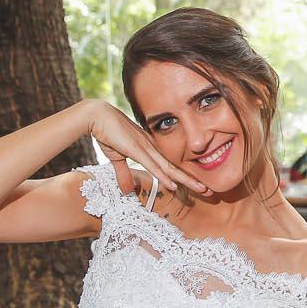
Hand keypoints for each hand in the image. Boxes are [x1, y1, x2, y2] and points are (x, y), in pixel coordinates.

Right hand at [85, 99, 205, 194]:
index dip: (183, 177)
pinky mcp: (135, 149)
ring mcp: (145, 148)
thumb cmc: (107, 133)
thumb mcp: (116, 158)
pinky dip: (163, 176)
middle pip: (176, 167)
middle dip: (192, 180)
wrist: (97, 116)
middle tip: (209, 191)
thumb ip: (123, 173)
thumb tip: (127, 191)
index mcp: (149, 148)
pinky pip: (152, 165)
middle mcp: (152, 148)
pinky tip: (173, 184)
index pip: (170, 166)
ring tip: (201, 189)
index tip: (196, 186)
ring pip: (169, 168)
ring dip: (185, 180)